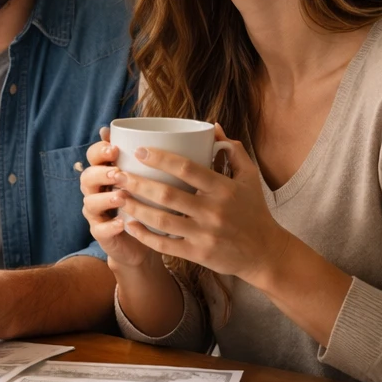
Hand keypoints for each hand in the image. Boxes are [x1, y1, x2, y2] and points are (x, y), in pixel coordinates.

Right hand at [80, 127, 156, 268]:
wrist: (143, 242)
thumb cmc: (155, 206)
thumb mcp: (161, 180)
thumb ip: (170, 159)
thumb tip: (202, 130)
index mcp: (108, 171)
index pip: (94, 155)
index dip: (100, 150)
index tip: (116, 147)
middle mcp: (98, 190)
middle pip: (87, 176)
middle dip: (100, 172)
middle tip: (118, 172)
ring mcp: (98, 213)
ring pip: (90, 202)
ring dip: (105, 198)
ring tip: (121, 197)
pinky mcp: (102, 234)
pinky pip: (100, 230)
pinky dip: (110, 226)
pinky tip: (123, 224)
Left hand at [107, 124, 290, 284]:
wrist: (265, 253)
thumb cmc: (254, 209)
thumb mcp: (249, 177)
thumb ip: (232, 150)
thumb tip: (212, 126)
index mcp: (224, 188)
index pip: (187, 168)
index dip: (160, 158)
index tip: (139, 150)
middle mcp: (214, 211)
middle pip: (167, 195)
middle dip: (138, 183)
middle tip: (117, 173)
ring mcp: (205, 234)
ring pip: (161, 220)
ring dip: (135, 208)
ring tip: (116, 196)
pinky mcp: (199, 254)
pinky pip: (165, 244)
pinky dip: (144, 235)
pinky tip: (128, 224)